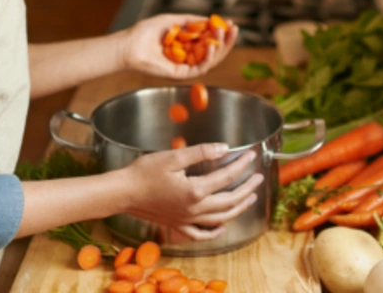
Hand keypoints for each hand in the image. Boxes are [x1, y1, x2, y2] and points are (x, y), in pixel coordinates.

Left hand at [119, 13, 238, 79]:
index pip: (209, 40)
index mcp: (186, 45)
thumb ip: (190, 20)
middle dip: (226, 40)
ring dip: (220, 47)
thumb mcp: (172, 20)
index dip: (221, 32)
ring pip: (210, 60)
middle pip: (214, 51)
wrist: (129, 45)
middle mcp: (188, 57)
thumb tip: (208, 19)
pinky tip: (212, 46)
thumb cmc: (145, 32)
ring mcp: (185, 67)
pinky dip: (208, 58)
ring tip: (223, 33)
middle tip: (235, 29)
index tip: (231, 23)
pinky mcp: (181, 75)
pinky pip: (199, 68)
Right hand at [119, 143, 262, 240]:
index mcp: (195, 190)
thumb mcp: (173, 156)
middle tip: (258, 177)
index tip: (250, 155)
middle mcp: (194, 208)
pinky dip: (215, 232)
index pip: (226, 177)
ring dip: (238, 208)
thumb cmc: (145, 172)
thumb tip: (224, 148)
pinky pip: (201, 234)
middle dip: (247, 188)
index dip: (241, 165)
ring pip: (221, 218)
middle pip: (229, 200)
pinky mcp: (178, 225)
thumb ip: (201, 152)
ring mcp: (187, 219)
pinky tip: (223, 226)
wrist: (123, 192)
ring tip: (250, 198)